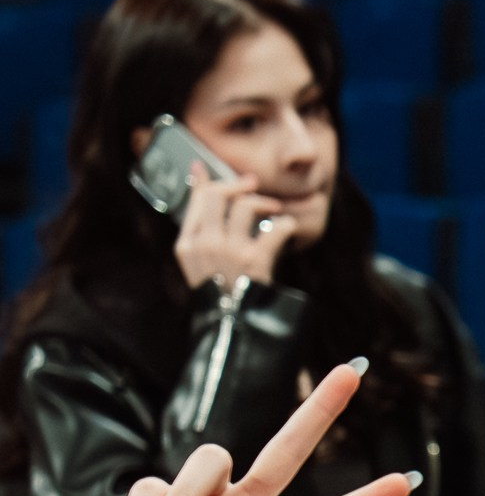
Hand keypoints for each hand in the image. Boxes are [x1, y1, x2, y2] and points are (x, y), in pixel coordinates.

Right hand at [172, 163, 293, 291]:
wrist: (234, 327)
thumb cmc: (221, 295)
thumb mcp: (199, 266)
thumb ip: (201, 236)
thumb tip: (204, 201)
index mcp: (186, 245)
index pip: (195, 201)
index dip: (204, 181)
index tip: (205, 168)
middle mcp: (204, 244)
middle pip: (219, 195)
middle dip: (238, 185)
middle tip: (253, 185)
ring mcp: (229, 251)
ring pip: (245, 205)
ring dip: (264, 202)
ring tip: (274, 209)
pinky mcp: (255, 260)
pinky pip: (275, 229)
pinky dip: (286, 225)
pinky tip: (288, 229)